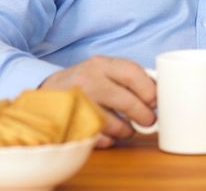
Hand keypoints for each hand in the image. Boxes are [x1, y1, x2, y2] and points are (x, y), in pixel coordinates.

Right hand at [40, 55, 156, 147]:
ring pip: (113, 124)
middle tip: (149, 120)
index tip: (156, 100)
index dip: (149, 89)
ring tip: (129, 129)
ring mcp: (77, 104)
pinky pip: (98, 138)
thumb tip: (158, 91)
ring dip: (126, 130)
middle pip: (126, 101)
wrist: (47, 92)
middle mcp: (87, 81)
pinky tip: (110, 135)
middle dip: (144, 115)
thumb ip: (126, 76)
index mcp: (100, 65)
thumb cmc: (84, 82)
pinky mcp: (70, 124)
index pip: (132, 73)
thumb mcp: (103, 70)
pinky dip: (108, 139)